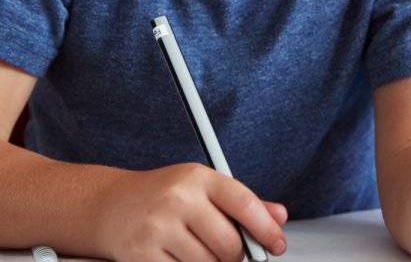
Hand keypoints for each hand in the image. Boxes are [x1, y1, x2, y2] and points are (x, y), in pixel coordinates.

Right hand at [96, 163, 287, 260]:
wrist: (110, 206)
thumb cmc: (165, 195)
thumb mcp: (203, 187)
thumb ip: (242, 202)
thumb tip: (279, 217)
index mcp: (199, 177)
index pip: (244, 203)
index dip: (266, 229)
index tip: (278, 245)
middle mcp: (179, 199)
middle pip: (228, 244)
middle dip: (236, 256)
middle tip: (230, 252)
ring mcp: (158, 228)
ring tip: (200, 252)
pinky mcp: (141, 255)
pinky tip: (180, 258)